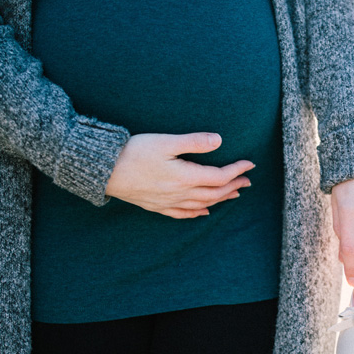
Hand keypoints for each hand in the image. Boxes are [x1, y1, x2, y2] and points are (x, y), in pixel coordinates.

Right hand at [105, 132, 253, 218]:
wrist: (103, 169)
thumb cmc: (133, 152)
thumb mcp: (165, 141)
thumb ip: (194, 142)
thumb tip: (219, 140)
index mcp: (184, 177)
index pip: (219, 176)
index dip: (236, 170)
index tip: (250, 164)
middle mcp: (179, 193)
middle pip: (214, 193)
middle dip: (233, 186)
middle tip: (248, 180)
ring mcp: (167, 202)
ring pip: (202, 204)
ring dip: (221, 199)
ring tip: (234, 194)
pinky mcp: (156, 205)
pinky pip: (182, 213)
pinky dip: (197, 212)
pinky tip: (204, 211)